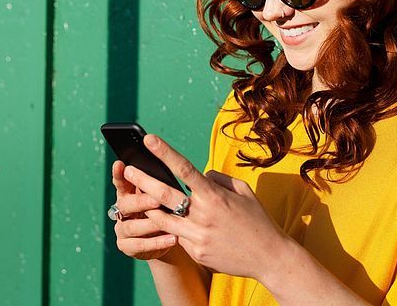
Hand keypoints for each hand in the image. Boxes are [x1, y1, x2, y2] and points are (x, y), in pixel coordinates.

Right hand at [111, 160, 177, 259]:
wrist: (164, 238)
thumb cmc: (165, 210)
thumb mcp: (163, 197)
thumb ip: (160, 186)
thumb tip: (172, 170)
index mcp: (127, 194)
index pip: (120, 182)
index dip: (118, 174)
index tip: (120, 164)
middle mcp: (121, 210)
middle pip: (125, 204)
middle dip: (141, 202)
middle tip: (157, 200)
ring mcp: (121, 229)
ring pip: (131, 226)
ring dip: (150, 224)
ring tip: (166, 223)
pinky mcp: (126, 246)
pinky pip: (139, 245)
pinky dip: (157, 242)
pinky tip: (172, 239)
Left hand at [122, 134, 287, 280]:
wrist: (269, 257)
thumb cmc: (256, 219)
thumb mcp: (242, 190)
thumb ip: (217, 178)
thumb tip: (198, 174)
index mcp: (215, 196)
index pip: (184, 169)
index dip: (164, 152)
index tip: (149, 139)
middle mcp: (203, 216)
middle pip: (163, 194)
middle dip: (142, 180)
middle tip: (127, 170)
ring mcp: (197, 237)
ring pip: (162, 219)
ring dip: (148, 207)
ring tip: (138, 196)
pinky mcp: (196, 253)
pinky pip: (178, 236)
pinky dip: (173, 228)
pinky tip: (169, 222)